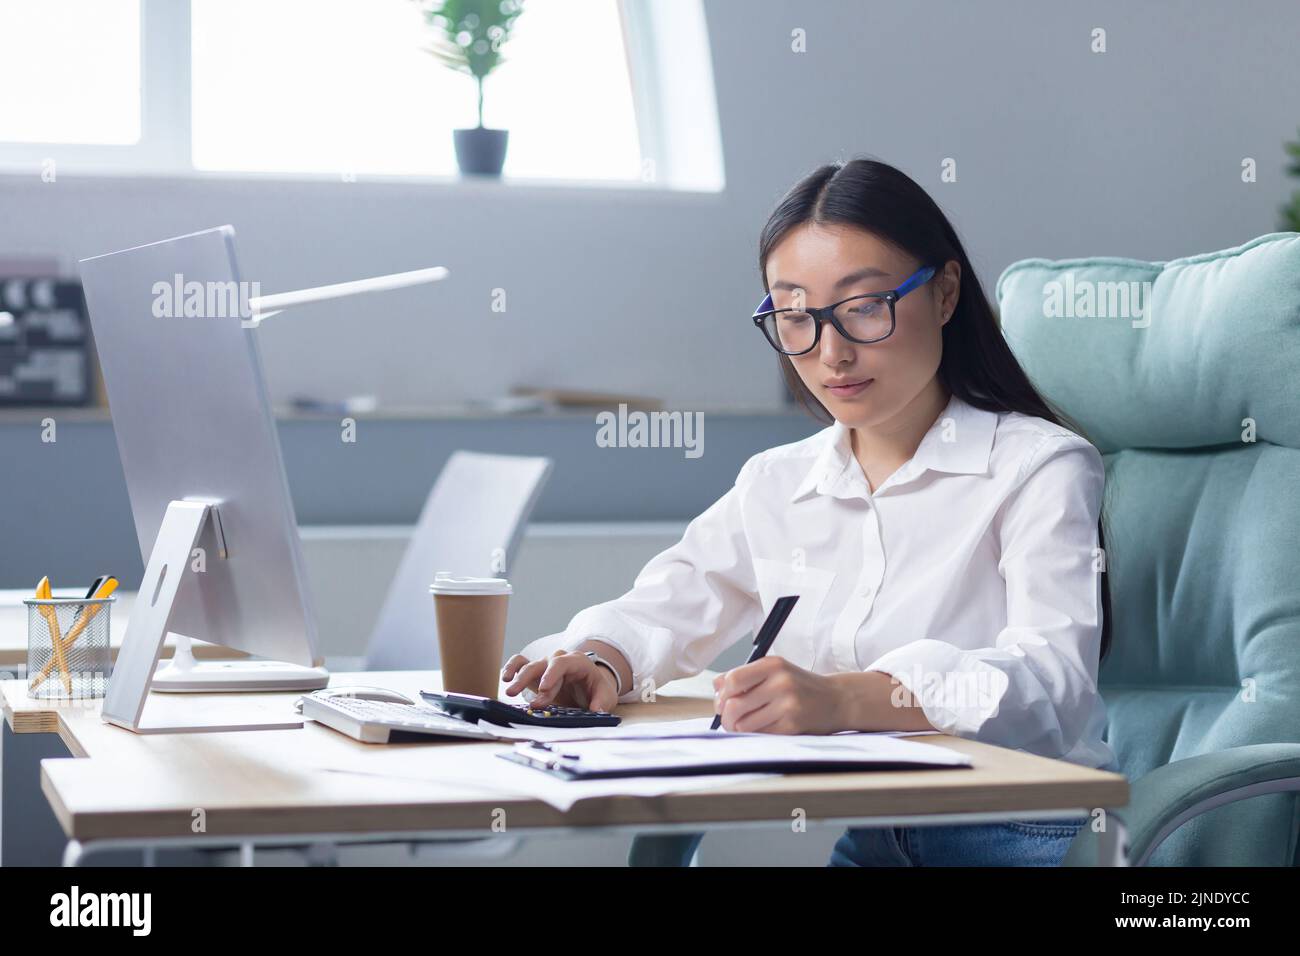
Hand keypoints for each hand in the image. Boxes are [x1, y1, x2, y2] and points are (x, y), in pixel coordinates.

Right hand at [502, 649, 619, 711]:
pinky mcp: (536, 672)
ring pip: (529, 665)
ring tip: (509, 690)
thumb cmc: (597, 689)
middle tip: (520, 696)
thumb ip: (601, 701)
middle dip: (530, 680)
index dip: (551, 675)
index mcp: (577, 662)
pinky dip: (512, 667)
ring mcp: (546, 665)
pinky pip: (521, 663)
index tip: (543, 690)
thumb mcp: (606, 695)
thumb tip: (597, 710)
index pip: (561, 664)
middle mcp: (559, 660)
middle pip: (541, 664)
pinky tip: (505, 678)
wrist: (592, 686)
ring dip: (518, 676)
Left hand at [712, 657, 845, 734]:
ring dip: (738, 729)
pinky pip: (760, 734)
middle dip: (725, 717)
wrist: (836, 700)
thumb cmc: (799, 686)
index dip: (721, 695)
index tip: (722, 703)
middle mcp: (781, 682)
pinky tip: (760, 729)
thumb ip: (745, 675)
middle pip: (735, 705)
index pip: (733, 679)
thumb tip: (716, 686)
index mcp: (773, 665)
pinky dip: (754, 735)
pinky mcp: (793, 725)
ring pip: (744, 724)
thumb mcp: (775, 671)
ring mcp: (788, 705)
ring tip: (742, 726)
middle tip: (728, 720)